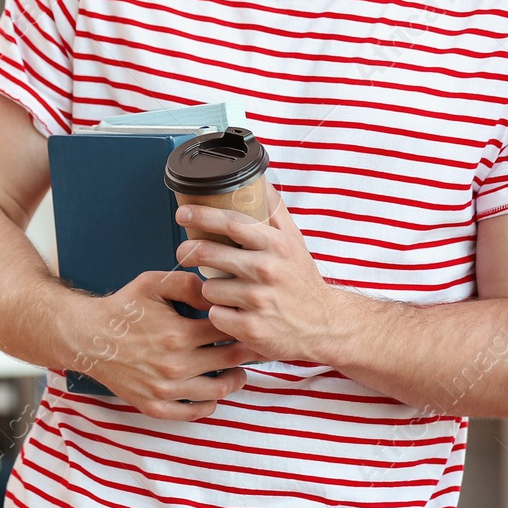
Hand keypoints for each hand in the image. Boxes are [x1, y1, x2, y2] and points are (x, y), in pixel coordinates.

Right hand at [69, 270, 257, 422]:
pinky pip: (194, 412)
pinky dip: (209, 403)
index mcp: (178, 334)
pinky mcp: (155, 406)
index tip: (250, 322)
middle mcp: (175, 365)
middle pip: (229, 361)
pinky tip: (212, 389)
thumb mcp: (153, 283)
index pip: (228, 331)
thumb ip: (188, 284)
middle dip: (246, 351)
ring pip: (218, 389)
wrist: (89, 337)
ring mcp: (165, 389)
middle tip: (254, 345)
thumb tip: (217, 293)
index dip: (243, 325)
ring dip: (234, 379)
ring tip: (237, 369)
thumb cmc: (124, 308)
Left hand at [176, 188, 358, 364]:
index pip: (231, 223)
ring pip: (209, 288)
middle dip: (189, 251)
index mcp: (275, 245)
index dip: (202, 215)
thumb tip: (260, 179)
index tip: (182, 213)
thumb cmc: (302, 280)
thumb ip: (275, 210)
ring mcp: (258, 301)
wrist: (324, 325)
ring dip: (210, 289)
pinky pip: (215, 314)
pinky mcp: (251, 328)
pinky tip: (233, 313)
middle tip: (184, 252)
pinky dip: (220, 314)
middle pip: (209, 254)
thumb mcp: (295, 241)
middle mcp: (267, 270)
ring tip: (226, 291)